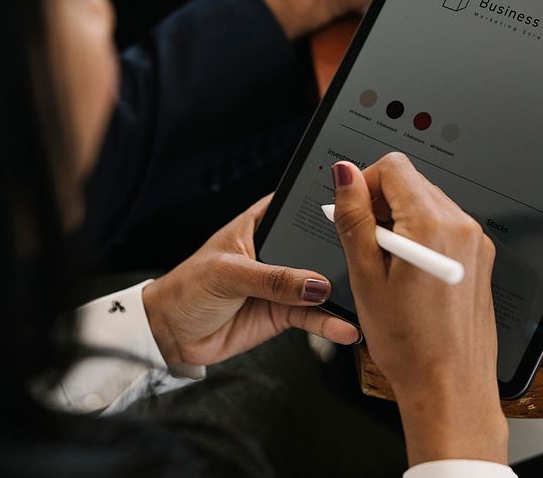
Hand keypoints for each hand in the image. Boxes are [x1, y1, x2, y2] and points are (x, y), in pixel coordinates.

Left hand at [142, 195, 359, 366]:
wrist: (171, 335)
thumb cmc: (187, 289)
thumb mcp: (228, 274)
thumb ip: (272, 279)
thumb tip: (314, 284)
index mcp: (262, 223)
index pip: (301, 207)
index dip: (329, 207)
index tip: (359, 210)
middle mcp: (279, 250)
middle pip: (319, 246)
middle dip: (344, 253)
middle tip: (370, 260)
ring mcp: (285, 283)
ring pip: (322, 284)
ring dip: (343, 292)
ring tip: (365, 299)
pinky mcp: (286, 312)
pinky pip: (315, 316)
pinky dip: (331, 322)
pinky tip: (347, 328)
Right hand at [330, 153, 506, 465]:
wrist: (450, 386)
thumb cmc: (410, 343)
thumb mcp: (365, 276)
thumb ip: (354, 217)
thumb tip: (345, 174)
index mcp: (432, 225)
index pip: (394, 166)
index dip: (364, 184)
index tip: (352, 212)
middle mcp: (461, 226)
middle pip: (412, 182)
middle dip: (381, 204)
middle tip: (366, 245)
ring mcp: (476, 241)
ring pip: (428, 204)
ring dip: (400, 221)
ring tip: (387, 266)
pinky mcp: (480, 257)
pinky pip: (445, 227)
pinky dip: (422, 237)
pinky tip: (409, 274)